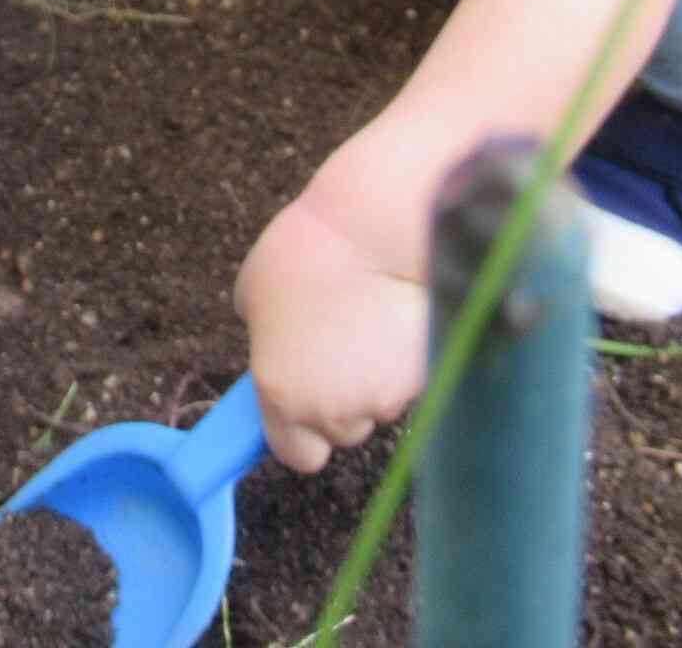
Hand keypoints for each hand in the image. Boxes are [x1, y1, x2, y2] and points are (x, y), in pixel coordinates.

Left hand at [234, 195, 426, 473]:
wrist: (376, 227)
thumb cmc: (310, 251)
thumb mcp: (254, 298)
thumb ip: (266, 342)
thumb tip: (277, 348)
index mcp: (282, 397)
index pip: (296, 455)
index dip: (300, 433)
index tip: (300, 404)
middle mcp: (334, 411)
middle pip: (343, 430)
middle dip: (342, 399)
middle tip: (338, 347)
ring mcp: (384, 399)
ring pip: (380, 404)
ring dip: (375, 377)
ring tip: (368, 321)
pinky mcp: (426, 379)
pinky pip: (411, 381)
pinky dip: (405, 360)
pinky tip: (395, 318)